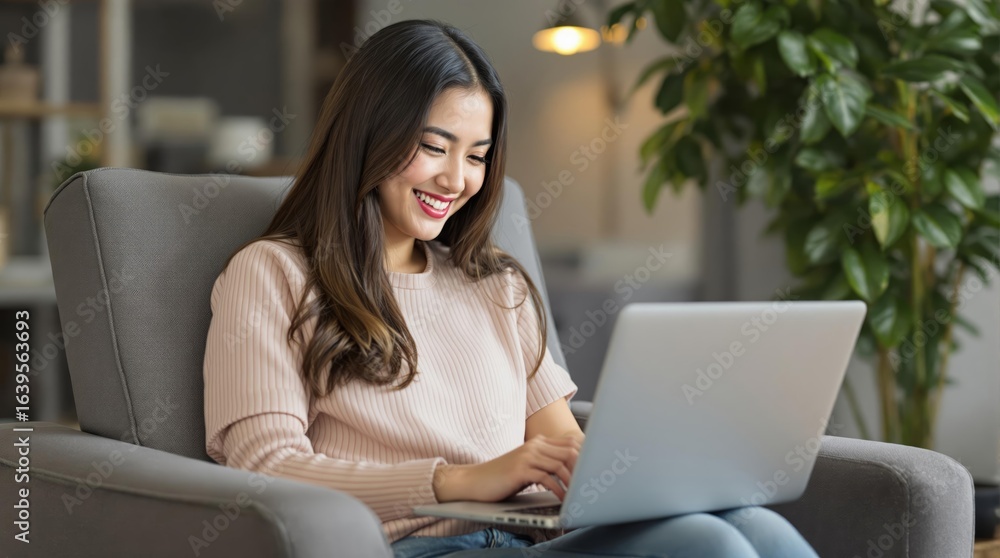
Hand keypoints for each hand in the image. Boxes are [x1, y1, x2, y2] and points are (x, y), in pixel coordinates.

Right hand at [433, 433, 581, 502]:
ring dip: (575, 481)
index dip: (588, 455)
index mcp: (539, 442)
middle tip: (594, 484)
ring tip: (581, 493)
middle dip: (586, 468)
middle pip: (571, 451)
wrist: (475, 481)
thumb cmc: (503, 478)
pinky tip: (563, 498)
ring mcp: (527, 455)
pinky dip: (558, 489)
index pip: (571, 443)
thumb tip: (572, 475)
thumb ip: (547, 466)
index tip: (599, 470)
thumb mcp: (528, 468)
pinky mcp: (520, 469)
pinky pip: (547, 477)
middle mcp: (535, 445)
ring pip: (561, 464)